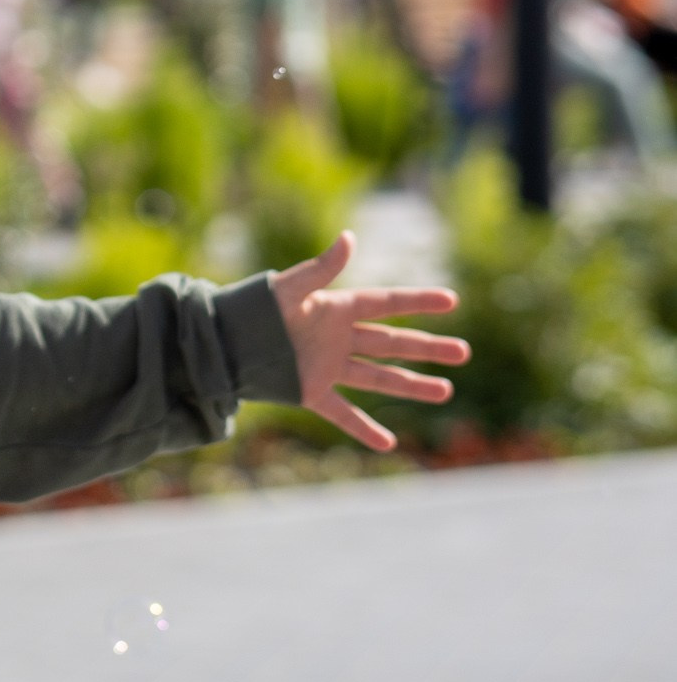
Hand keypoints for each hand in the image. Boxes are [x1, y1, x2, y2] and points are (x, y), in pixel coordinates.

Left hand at [272, 232, 471, 451]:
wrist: (219, 341)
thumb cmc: (251, 307)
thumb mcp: (288, 288)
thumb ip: (320, 269)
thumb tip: (350, 238)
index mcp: (335, 308)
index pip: (386, 303)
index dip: (417, 301)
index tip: (451, 300)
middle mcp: (338, 338)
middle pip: (392, 342)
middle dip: (428, 347)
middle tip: (463, 352)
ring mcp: (328, 366)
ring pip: (379, 377)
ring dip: (411, 385)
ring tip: (445, 391)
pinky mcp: (310, 391)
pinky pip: (343, 413)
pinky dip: (364, 429)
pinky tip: (389, 443)